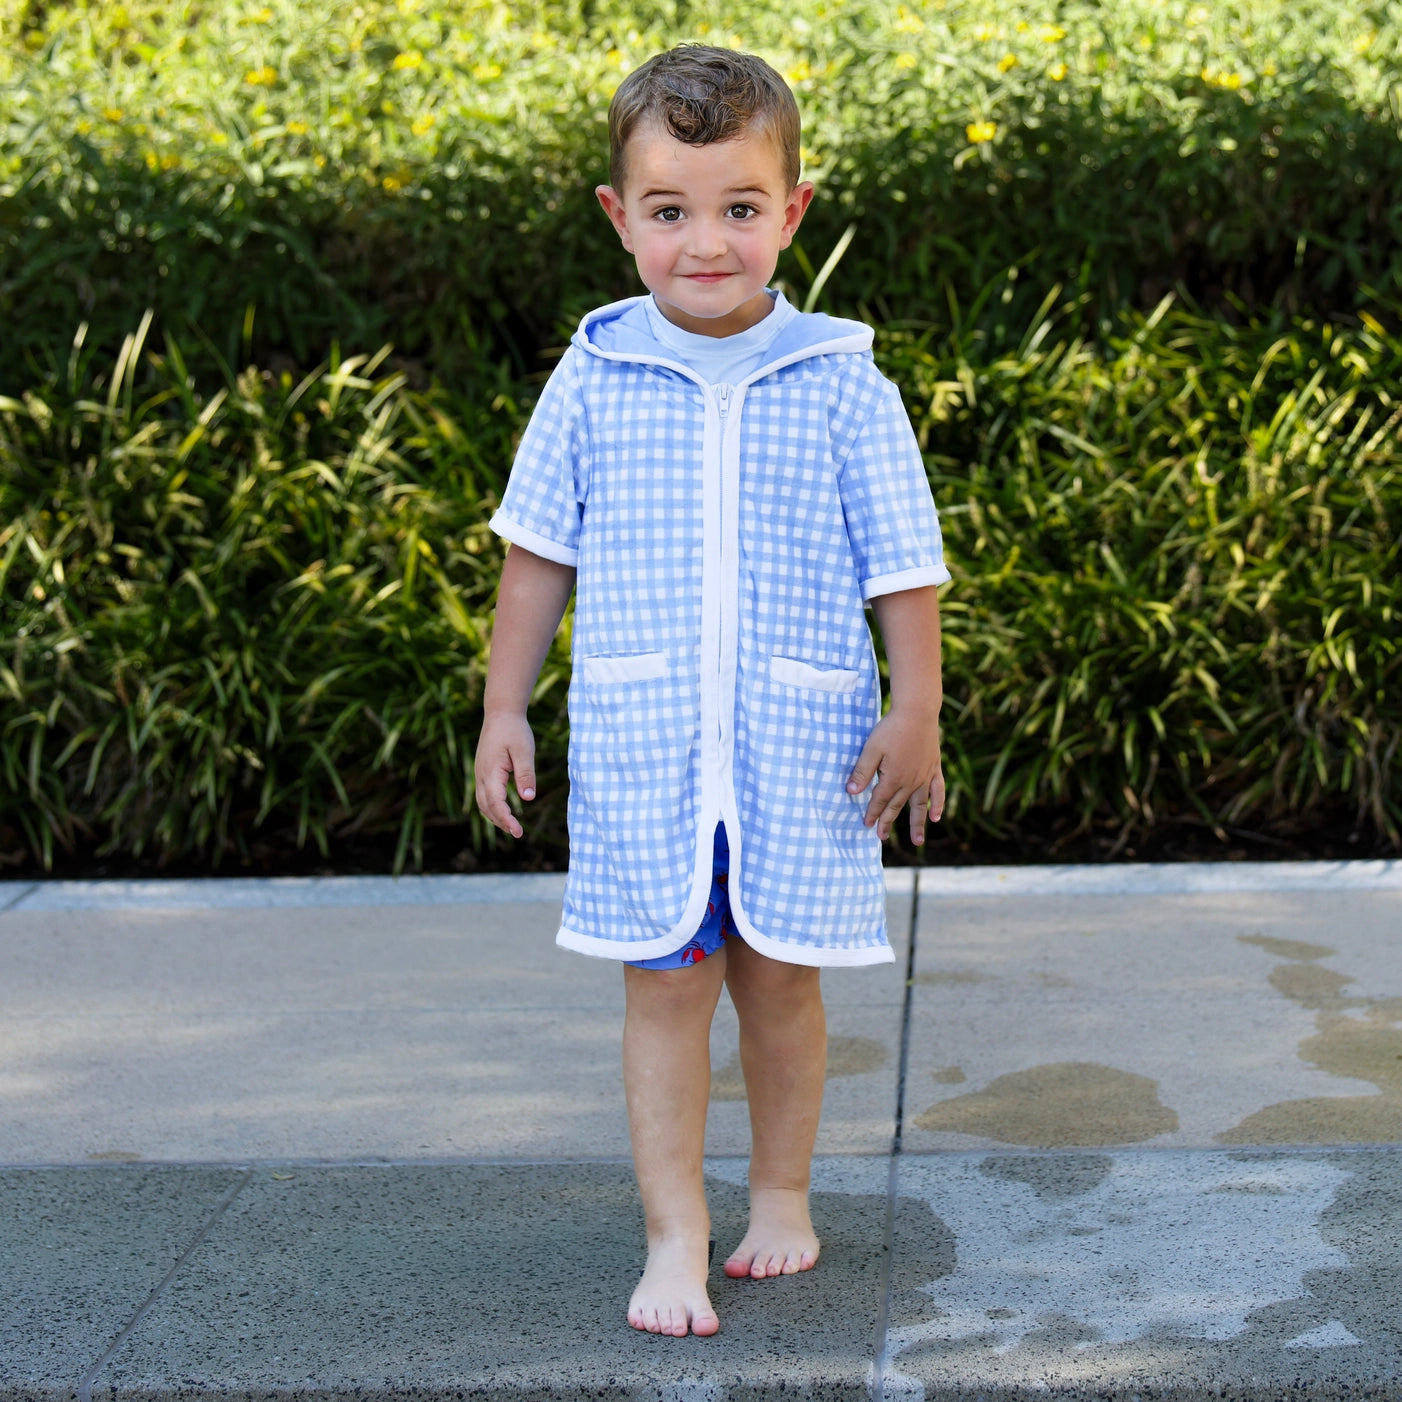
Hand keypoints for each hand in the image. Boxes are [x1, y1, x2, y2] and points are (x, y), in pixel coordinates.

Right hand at [473, 711, 536, 838]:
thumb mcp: (524, 751)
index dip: (506, 819)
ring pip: (482, 803)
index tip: (518, 832)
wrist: (501, 713)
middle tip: (518, 833)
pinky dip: (492, 807)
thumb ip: (526, 774)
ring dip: (495, 817)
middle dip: (501, 822)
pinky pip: (483, 795)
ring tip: (512, 827)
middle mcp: (481, 775)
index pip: (496, 803)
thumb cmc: (514, 730)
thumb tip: (528, 798)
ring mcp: (479, 774)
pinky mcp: (483, 771)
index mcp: (490, 772)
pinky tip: (504, 811)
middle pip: (486, 807)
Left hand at [845, 705, 944, 843]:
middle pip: (897, 806)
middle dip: (888, 821)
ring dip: (917, 824)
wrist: (917, 712)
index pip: (879, 801)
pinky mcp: (934, 768)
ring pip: (919, 805)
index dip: (872, 813)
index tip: (867, 824)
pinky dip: (937, 804)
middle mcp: (910, 782)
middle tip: (881, 836)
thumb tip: (850, 792)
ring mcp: (924, 776)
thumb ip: (862, 771)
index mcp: (893, 778)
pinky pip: (938, 791)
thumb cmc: (891, 729)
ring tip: (917, 841)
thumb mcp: (871, 749)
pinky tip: (936, 817)